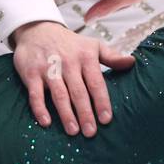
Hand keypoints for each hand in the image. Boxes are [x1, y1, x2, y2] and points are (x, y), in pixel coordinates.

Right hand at [11, 20, 135, 135]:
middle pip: (78, 92)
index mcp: (85, 57)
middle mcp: (68, 63)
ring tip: (74, 131)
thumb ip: (112, 57)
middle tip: (91, 132)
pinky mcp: (31, 74)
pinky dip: (40, 108)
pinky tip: (46, 123)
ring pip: (59, 94)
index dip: (101, 101)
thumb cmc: (71, 44)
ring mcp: (48, 69)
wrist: (38, 30)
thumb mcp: (93, 46)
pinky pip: (36, 94)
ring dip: (66, 114)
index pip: (96, 82)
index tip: (106, 119)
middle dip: (85, 113)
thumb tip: (132, 62)